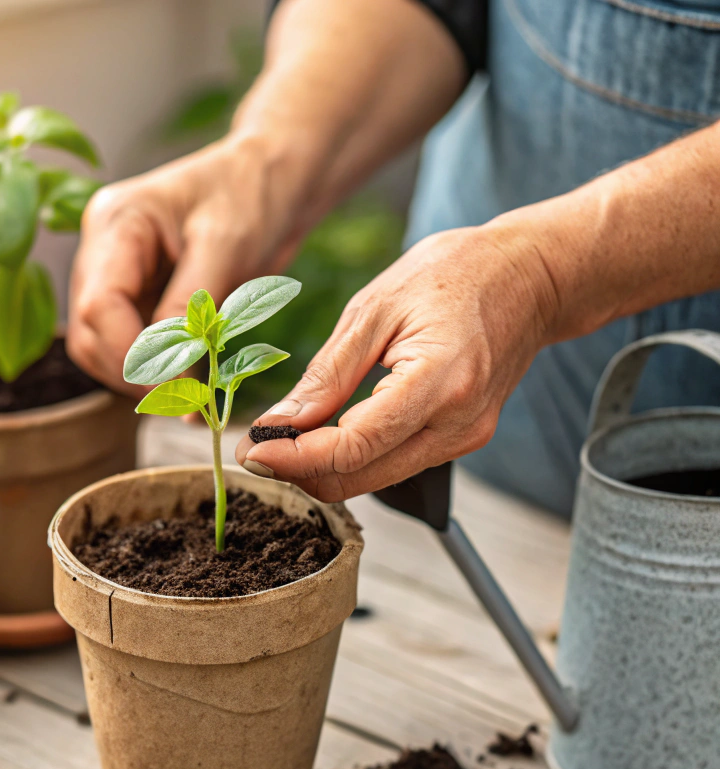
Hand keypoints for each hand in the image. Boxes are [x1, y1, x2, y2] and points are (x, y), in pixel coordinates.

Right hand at [67, 136, 301, 396]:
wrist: (275, 179)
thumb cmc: (253, 194)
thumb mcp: (225, 247)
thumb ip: (188, 308)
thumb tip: (167, 371)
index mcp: (116, 222)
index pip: (98, 305)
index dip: (131, 355)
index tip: (175, 387)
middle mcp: (103, 250)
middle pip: (89, 333)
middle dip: (132, 372)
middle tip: (186, 398)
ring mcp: (116, 276)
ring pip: (101, 348)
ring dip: (141, 378)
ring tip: (192, 391)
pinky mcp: (136, 298)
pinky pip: (130, 348)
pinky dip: (157, 373)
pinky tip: (192, 386)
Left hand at [234, 223, 560, 500]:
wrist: (531, 276)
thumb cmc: (455, 274)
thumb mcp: (374, 307)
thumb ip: (326, 374)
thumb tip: (278, 424)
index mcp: (440, 382)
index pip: (353, 446)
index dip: (294, 457)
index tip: (251, 449)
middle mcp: (458, 424)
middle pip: (360, 477)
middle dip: (299, 470)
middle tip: (255, 448)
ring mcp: (464, 438)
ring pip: (373, 479)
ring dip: (322, 468)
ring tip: (283, 439)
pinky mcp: (461, 441)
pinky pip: (393, 464)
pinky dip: (352, 458)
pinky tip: (324, 435)